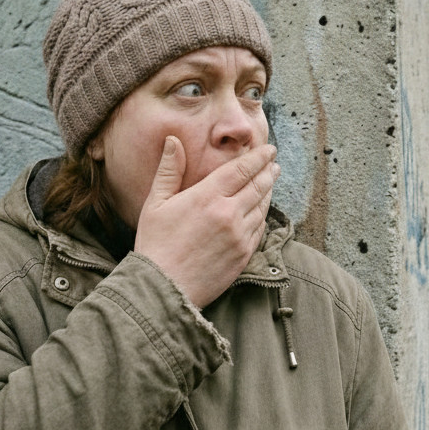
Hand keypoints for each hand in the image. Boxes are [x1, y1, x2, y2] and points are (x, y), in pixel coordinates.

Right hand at [134, 137, 278, 308]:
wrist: (164, 288)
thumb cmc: (155, 245)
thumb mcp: (155, 204)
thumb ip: (168, 170)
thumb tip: (173, 141)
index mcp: (207, 197)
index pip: (241, 169)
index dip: (258, 157)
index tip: (268, 149)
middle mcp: (228, 214)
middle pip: (258, 186)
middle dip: (268, 171)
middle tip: (274, 163)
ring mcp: (239, 236)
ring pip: (262, 207)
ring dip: (269, 192)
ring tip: (271, 182)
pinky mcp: (244, 255)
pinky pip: (260, 229)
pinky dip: (263, 216)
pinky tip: (261, 211)